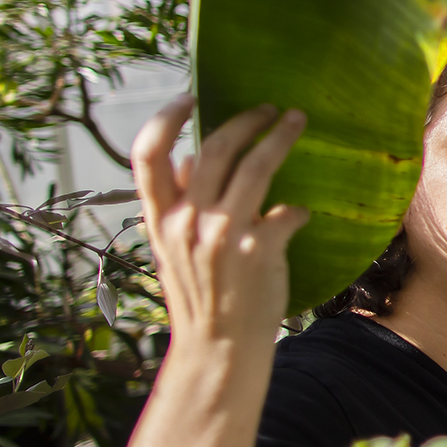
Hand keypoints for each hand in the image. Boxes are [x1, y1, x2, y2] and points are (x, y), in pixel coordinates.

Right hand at [131, 95, 309, 352]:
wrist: (218, 349)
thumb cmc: (201, 296)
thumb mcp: (173, 251)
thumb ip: (177, 206)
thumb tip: (188, 161)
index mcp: (160, 219)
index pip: (146, 155)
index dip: (165, 119)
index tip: (189, 96)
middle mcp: (186, 223)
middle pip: (214, 148)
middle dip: (246, 120)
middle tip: (270, 108)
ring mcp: (221, 236)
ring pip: (256, 167)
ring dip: (280, 138)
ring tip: (296, 121)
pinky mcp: (258, 251)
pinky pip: (287, 212)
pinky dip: (297, 210)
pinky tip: (301, 214)